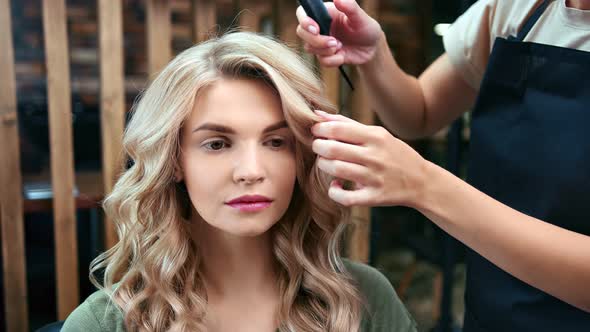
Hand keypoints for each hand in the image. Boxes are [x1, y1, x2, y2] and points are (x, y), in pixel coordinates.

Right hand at [295, 0, 381, 66]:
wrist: (372, 48)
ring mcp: (321, 42)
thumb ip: (350, 6)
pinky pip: (321, 61)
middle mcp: (319, 26)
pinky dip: (333, 60)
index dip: (304, 21)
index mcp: (324, 13)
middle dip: (317, 40)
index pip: (303, 13)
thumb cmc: (366, 28)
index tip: (316, 29)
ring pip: (309, 48)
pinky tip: (343, 56)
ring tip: (340, 46)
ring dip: (326, 50)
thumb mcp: (361, 17)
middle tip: (335, 42)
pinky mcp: (325, 55)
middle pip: (302, 32)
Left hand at [311, 110, 427, 206]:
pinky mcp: (374, 197)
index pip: (338, 129)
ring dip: (323, 166)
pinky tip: (336, 185)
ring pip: (337, 170)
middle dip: (318, 147)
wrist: (421, 181)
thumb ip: (347, 124)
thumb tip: (318, 115)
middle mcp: (375, 156)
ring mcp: (375, 178)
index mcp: (375, 137)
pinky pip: (346, 198)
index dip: (319, 130)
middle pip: (333, 149)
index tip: (315, 132)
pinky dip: (334, 192)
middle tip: (318, 147)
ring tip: (326, 163)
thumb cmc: (394, 154)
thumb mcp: (377, 134)